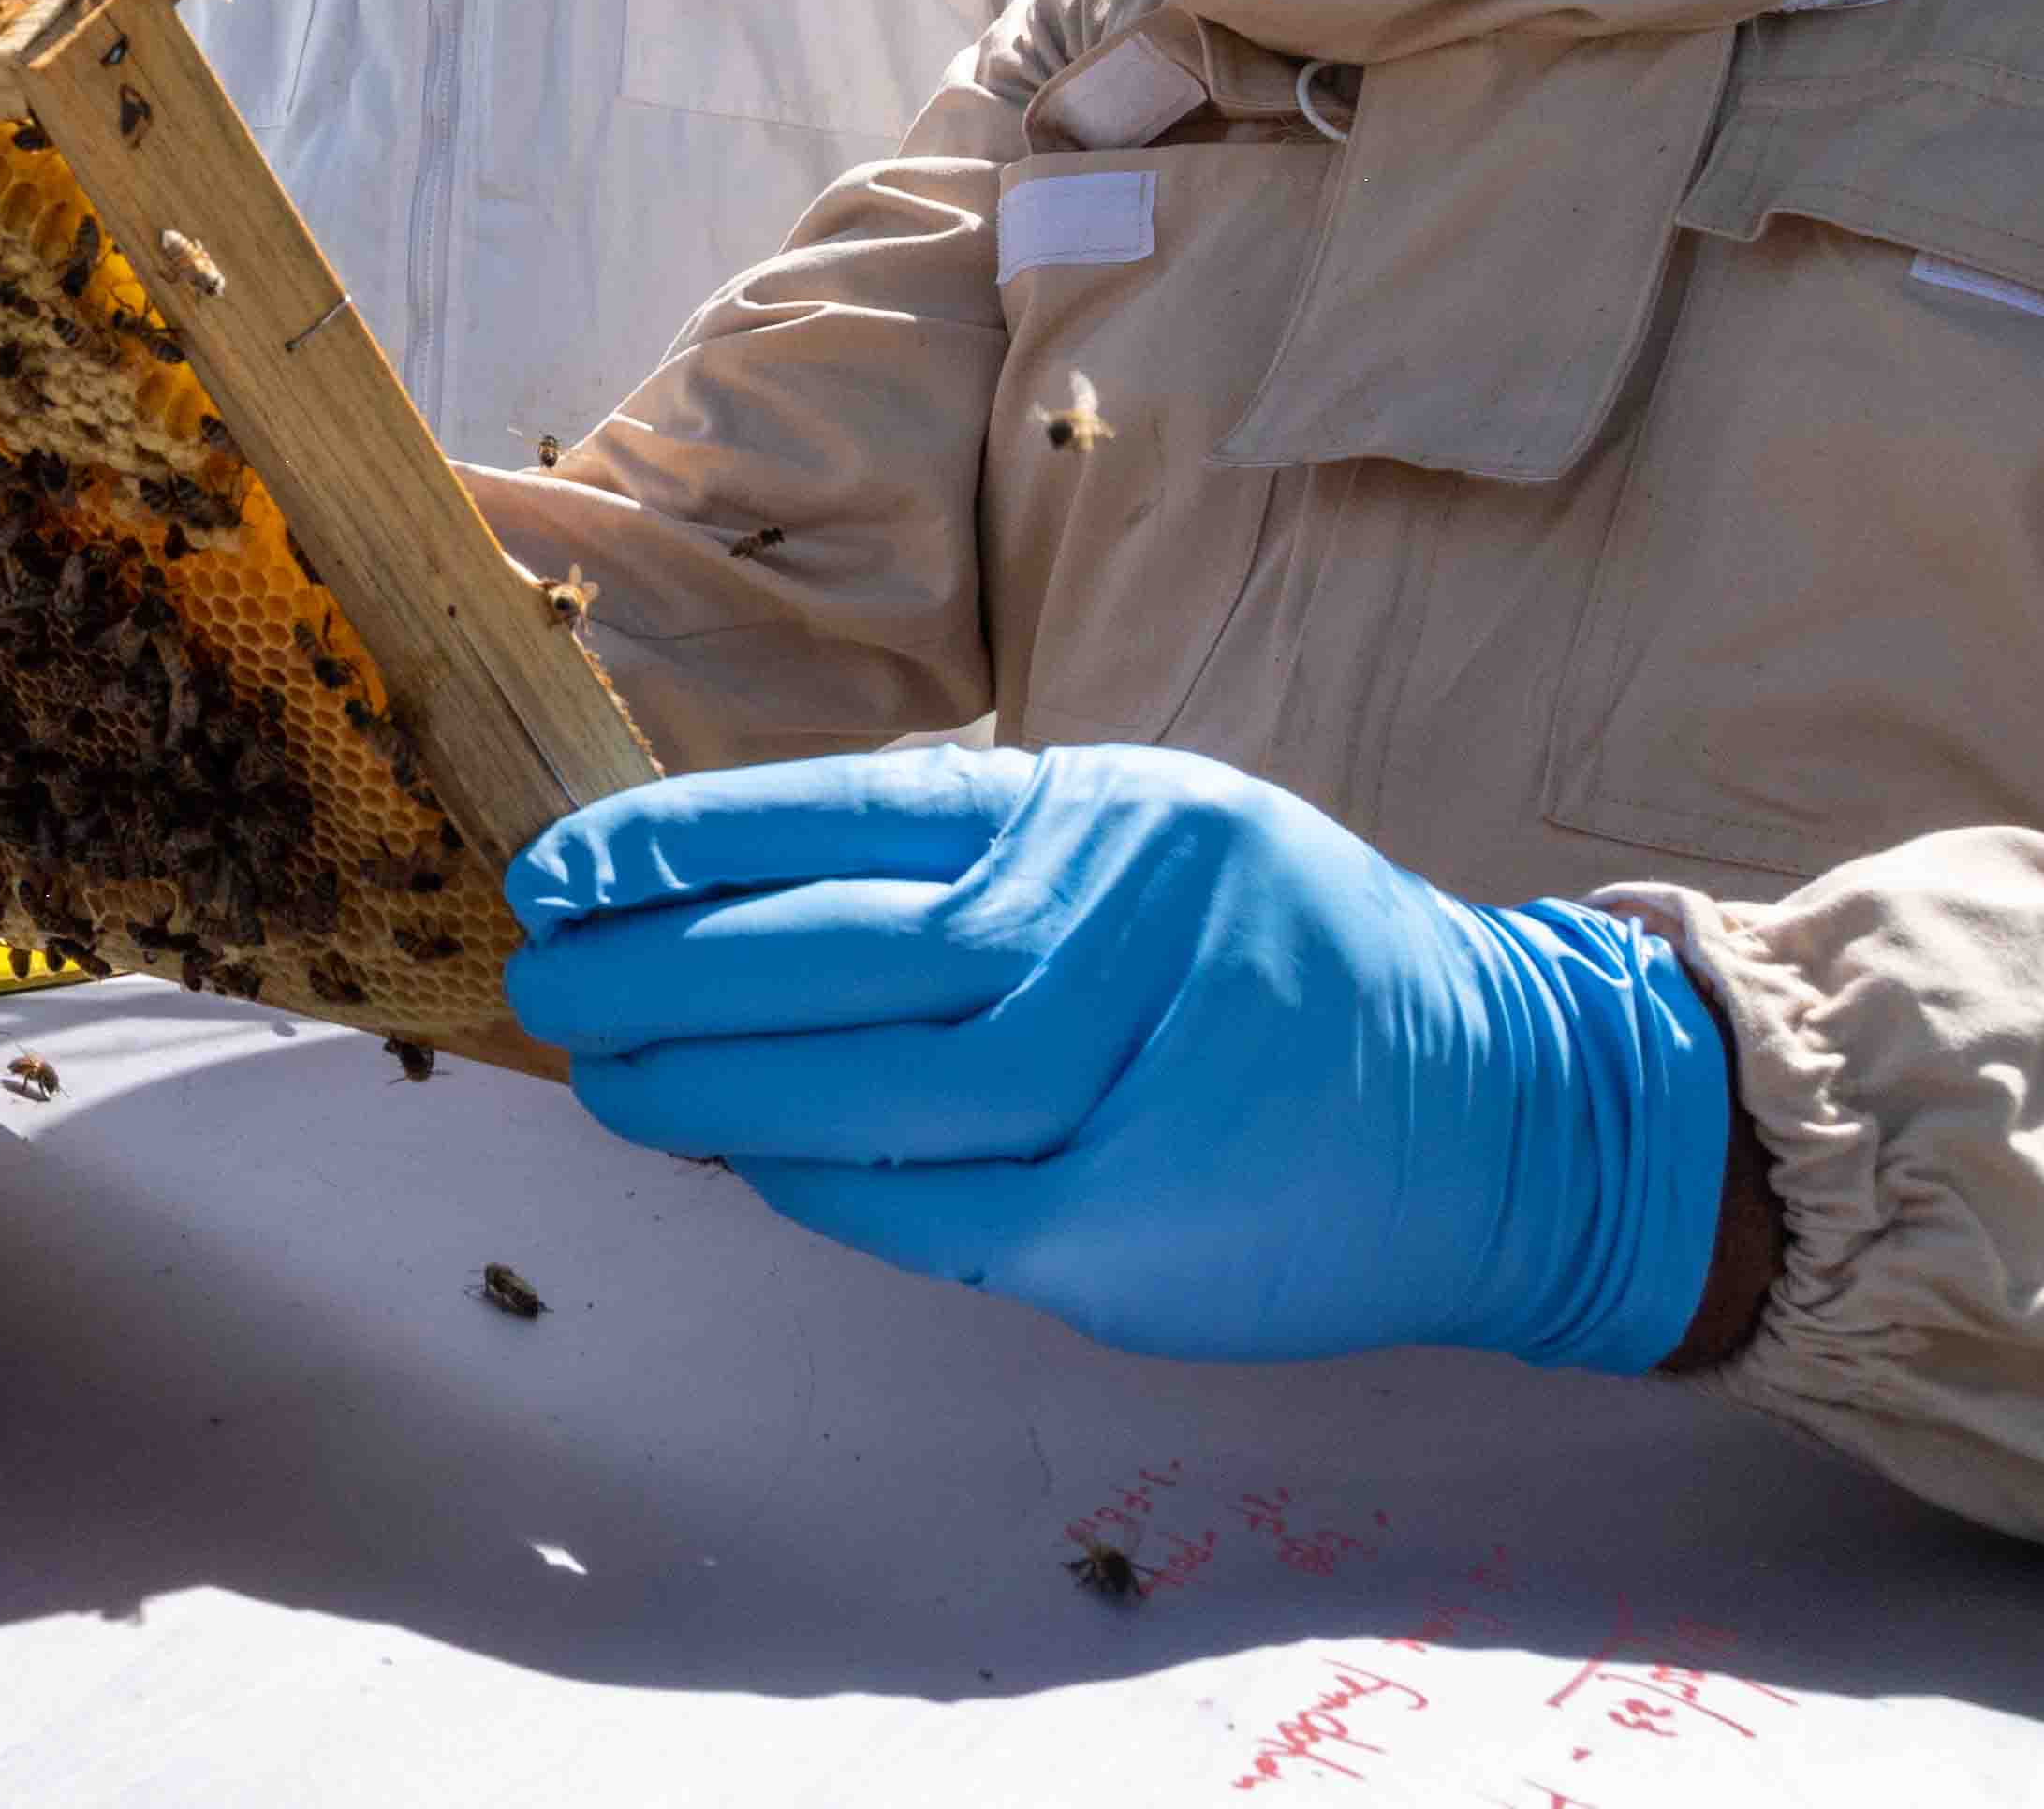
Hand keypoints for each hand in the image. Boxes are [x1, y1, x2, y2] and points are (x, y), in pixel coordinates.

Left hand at [504, 744, 1734, 1373]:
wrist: (1502, 1113)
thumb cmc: (1284, 959)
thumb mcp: (1151, 835)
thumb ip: (978, 856)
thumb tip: (743, 896)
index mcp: (1093, 818)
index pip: (834, 813)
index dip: (672, 841)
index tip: (559, 866)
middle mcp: (1097, 936)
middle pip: (815, 953)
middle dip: (646, 971)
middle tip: (541, 979)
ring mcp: (1114, 1087)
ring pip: (846, 1092)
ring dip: (699, 1090)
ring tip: (605, 1079)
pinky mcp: (1121, 1230)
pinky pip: (915, 1207)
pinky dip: (810, 1184)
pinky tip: (739, 1161)